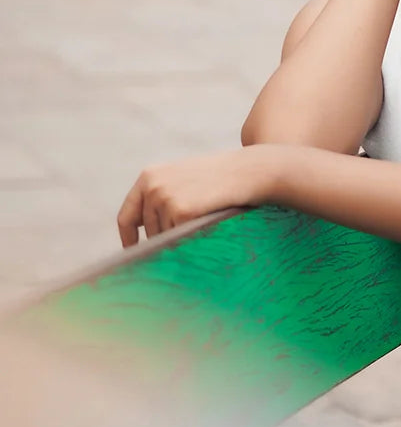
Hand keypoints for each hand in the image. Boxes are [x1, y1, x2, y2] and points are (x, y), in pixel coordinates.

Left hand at [117, 147, 273, 247]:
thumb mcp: (182, 180)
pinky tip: (207, 220)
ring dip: (181, 236)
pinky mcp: (181, 211)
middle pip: (148, 231)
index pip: (126, 216)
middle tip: (191, 230)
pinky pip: (180, 237)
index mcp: (148, 176)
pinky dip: (192, 236)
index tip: (134, 254)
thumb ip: (160, 198)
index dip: (129, 239)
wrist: (247, 172)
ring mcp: (165, 198)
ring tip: (204, 217)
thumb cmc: (218, 179)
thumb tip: (144, 237)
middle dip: (166, 237)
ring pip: (164, 236)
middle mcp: (152, 186)